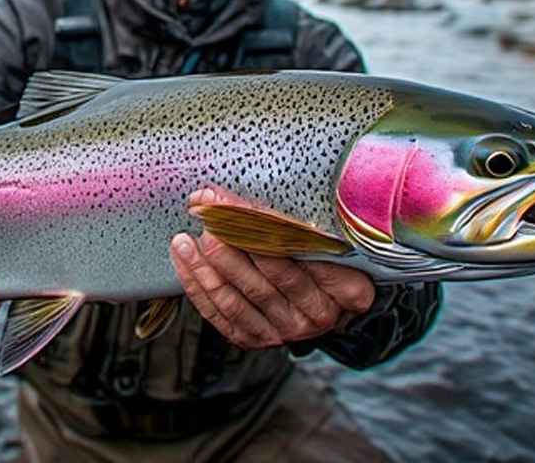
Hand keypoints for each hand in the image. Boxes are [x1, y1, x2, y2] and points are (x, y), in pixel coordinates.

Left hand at [170, 190, 375, 349]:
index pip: (303, 252)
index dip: (266, 224)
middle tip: (208, 214)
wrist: (322, 303)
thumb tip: (251, 195)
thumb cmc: (326, 261)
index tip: (236, 202)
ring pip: (239, 298)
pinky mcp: (256, 339)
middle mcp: (319, 315)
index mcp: (349, 290)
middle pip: (270, 276)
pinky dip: (198, 286)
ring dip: (207, 266)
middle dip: (232, 240)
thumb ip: (306, 222)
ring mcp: (286, 332)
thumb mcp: (335, 242)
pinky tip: (185, 259)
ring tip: (187, 238)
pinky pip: (220, 314)